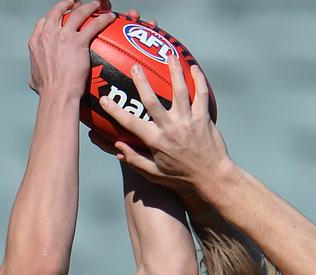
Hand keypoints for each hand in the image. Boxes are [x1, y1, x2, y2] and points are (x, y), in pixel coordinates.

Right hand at [28, 0, 114, 97]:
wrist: (57, 94)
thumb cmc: (47, 92)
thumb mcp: (35, 80)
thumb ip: (35, 74)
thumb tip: (35, 79)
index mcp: (37, 43)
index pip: (43, 22)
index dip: (51, 17)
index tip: (58, 18)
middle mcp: (49, 35)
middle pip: (58, 11)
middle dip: (66, 4)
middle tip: (74, 3)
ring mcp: (64, 36)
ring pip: (78, 13)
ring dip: (87, 6)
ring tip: (94, 5)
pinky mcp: (78, 42)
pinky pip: (93, 25)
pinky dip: (102, 18)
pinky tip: (109, 17)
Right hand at [99, 59, 231, 195]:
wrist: (211, 178)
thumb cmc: (181, 178)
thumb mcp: (155, 174)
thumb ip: (136, 160)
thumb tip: (117, 146)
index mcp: (156, 142)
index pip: (131, 123)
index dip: (115, 111)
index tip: (104, 99)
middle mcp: (171, 129)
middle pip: (152, 100)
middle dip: (141, 82)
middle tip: (134, 66)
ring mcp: (188, 121)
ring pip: (180, 90)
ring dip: (174, 70)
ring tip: (169, 54)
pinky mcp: (204, 118)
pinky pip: (201, 93)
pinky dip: (198, 79)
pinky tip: (193, 67)